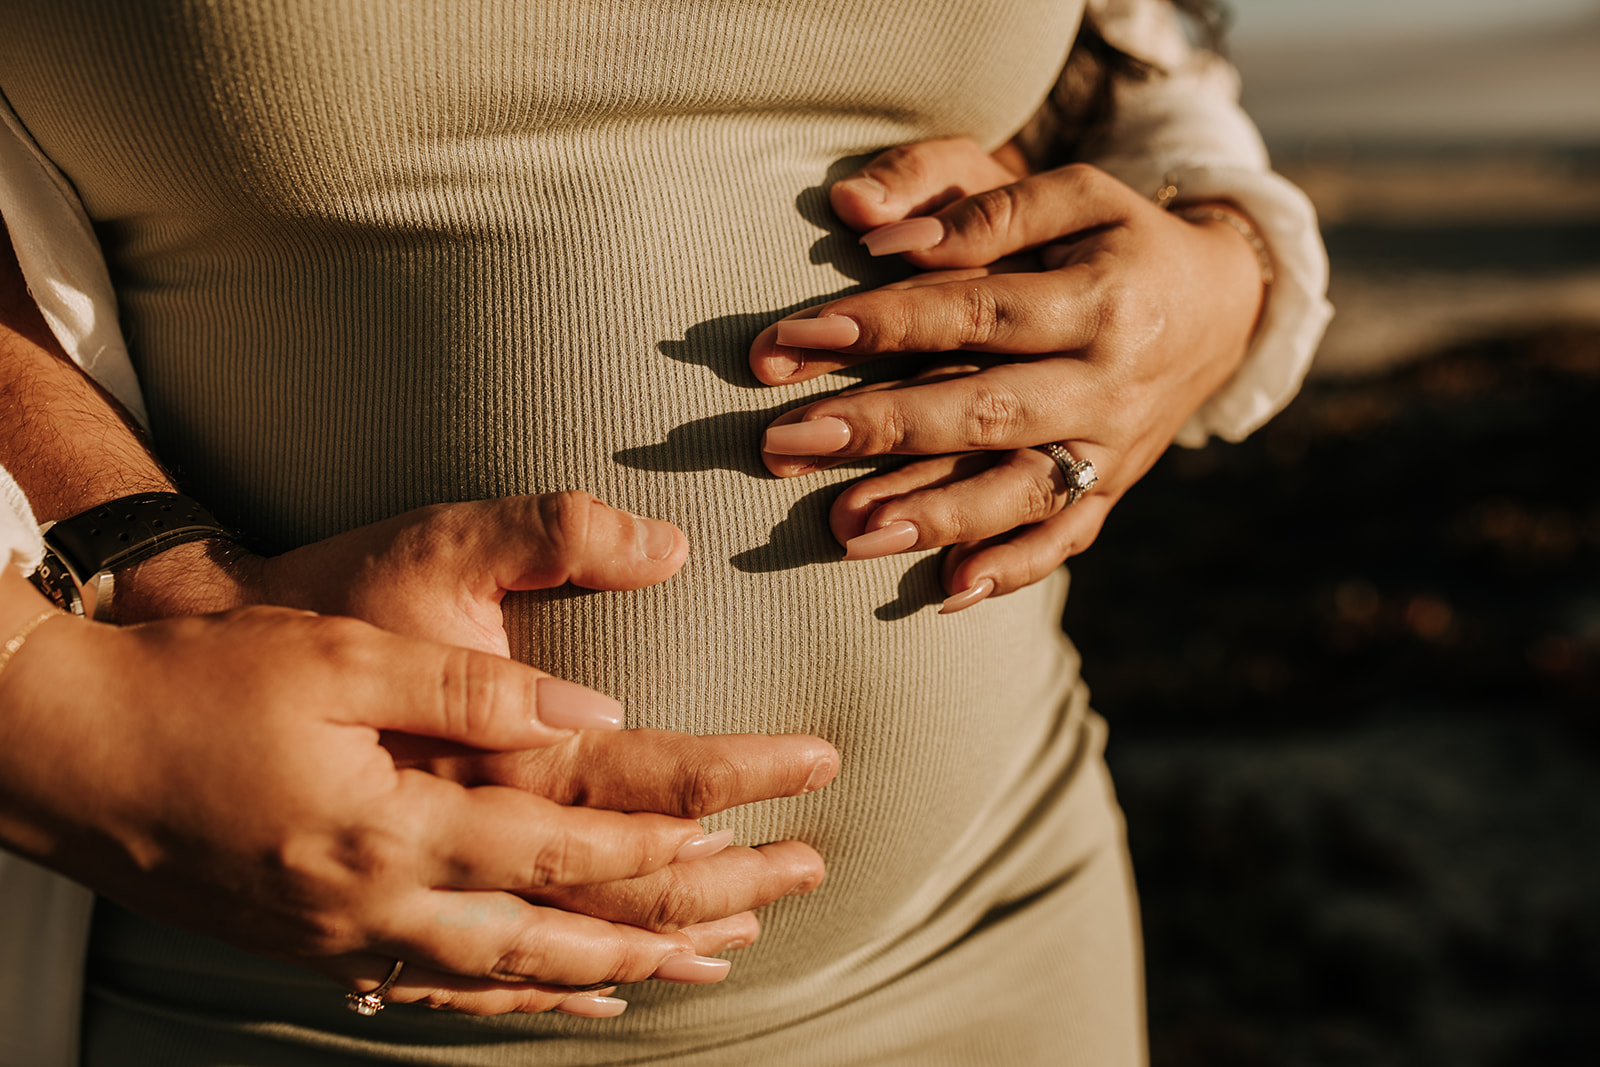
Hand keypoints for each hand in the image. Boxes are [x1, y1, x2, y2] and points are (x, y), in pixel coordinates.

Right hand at [0, 569, 826, 1016]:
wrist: (72, 755)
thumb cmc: (205, 684)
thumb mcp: (342, 657)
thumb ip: (475, 690)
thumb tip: (594, 712)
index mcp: (407, 824)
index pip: (586, 839)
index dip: (696, 824)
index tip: (788, 803)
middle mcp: (391, 905)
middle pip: (575, 924)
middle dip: (693, 911)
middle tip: (788, 893)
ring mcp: (354, 941)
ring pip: (521, 974)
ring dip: (622, 965)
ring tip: (708, 962)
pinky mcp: (325, 945)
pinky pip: (450, 989)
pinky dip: (526, 996)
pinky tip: (573, 992)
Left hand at [750, 138, 1265, 610]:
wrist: (1222, 308)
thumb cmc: (1116, 236)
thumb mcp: (1069, 191)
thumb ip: (968, 199)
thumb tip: (860, 215)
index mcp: (1100, 296)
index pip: (977, 311)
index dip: (883, 323)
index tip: (792, 337)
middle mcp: (1111, 382)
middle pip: (990, 412)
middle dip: (883, 429)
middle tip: (783, 441)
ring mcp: (1115, 448)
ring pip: (1024, 492)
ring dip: (936, 516)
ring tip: (845, 531)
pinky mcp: (1113, 490)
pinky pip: (1067, 540)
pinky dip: (1012, 569)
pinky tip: (944, 594)